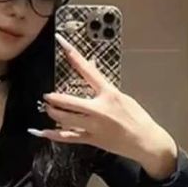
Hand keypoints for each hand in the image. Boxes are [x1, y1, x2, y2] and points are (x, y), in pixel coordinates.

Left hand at [30, 32, 173, 163]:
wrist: (145, 141)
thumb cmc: (136, 118)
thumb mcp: (122, 96)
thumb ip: (103, 84)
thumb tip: (91, 66)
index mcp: (109, 94)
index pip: (88, 71)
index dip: (74, 57)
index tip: (62, 44)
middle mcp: (99, 109)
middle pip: (69, 101)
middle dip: (55, 98)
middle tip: (47, 96)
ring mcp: (94, 126)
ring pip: (65, 119)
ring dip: (53, 112)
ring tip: (48, 108)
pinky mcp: (91, 139)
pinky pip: (68, 137)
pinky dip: (53, 135)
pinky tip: (42, 132)